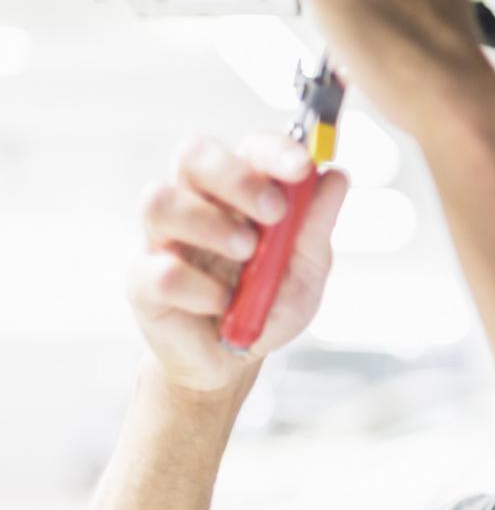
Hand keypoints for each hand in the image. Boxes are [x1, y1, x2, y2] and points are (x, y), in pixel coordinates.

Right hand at [127, 133, 348, 396]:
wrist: (234, 362)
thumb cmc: (268, 304)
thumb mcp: (306, 270)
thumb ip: (316, 225)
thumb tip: (336, 177)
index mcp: (242, 191)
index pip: (249, 148)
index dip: (274, 150)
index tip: (301, 168)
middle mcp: (197, 203)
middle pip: (194, 155)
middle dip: (236, 177)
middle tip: (273, 213)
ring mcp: (164, 239)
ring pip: (159, 201)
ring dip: (211, 226)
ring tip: (246, 257)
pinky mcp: (142, 280)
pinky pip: (160, 270)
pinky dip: (200, 289)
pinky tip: (221, 304)